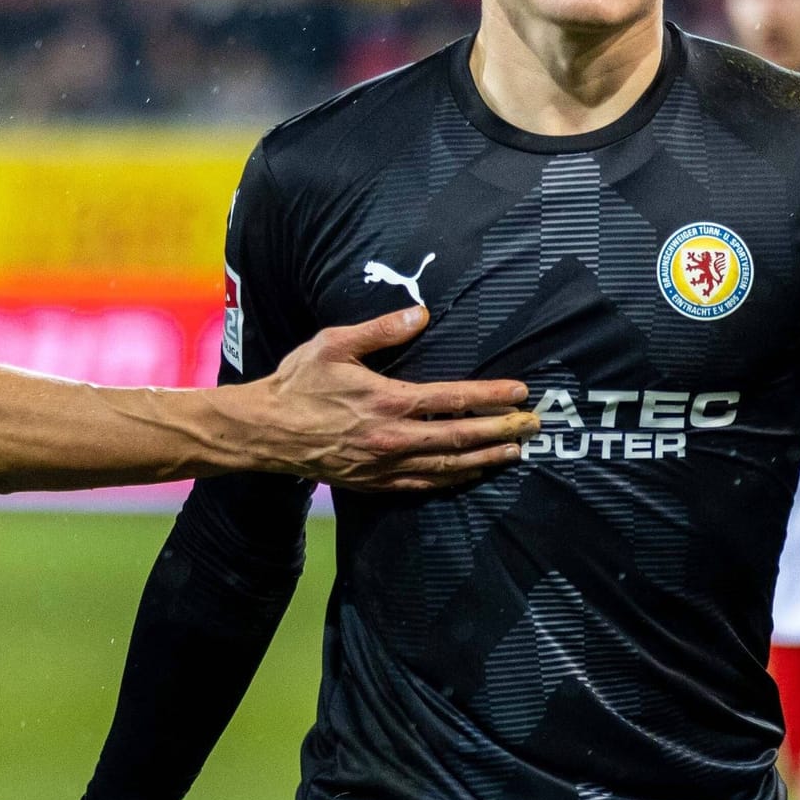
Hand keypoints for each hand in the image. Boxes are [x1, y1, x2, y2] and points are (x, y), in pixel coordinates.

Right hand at [241, 306, 536, 490]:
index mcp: (388, 401)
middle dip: (501, 431)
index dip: (491, 396)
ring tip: (513, 452)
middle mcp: (393, 438)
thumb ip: (381, 330)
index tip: (520, 393)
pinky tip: (469, 473)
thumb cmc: (298, 382)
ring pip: (447, 467)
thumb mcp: (334, 344)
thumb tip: (421, 313)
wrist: (265, 430)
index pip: (454, 399)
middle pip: (460, 438)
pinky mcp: (374, 483)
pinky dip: (452, 480)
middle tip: (533, 427)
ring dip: (484, 459)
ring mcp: (385, 465)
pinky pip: (423, 486)